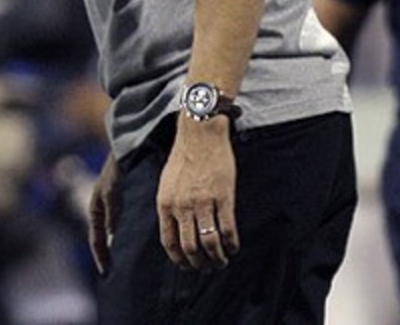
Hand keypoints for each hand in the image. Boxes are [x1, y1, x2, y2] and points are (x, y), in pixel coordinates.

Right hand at [88, 152, 120, 273]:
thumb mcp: (111, 193)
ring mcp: (114, 208)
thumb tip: (113, 237)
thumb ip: (111, 213)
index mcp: (95, 209)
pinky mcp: (125, 204)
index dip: (101, 256)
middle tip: (119, 274)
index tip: (107, 272)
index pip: (96, 239)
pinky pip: (126, 225)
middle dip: (111, 255)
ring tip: (132, 263)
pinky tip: (143, 243)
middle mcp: (104, 210)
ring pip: (117, 233)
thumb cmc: (115, 170)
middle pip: (106, 239)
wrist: (126, 151)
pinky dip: (131, 236)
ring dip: (122, 247)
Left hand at [156, 116, 238, 270]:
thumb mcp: (166, 183)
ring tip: (222, 262)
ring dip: (217, 258)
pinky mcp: (223, 197)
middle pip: (190, 247)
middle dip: (199, 263)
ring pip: (210, 243)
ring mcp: (203, 203)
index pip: (169, 241)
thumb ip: (169, 206)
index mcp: (165, 203)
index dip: (179, 259)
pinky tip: (234, 247)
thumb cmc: (183, 157)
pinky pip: (228, 230)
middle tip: (207, 267)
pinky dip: (232, 245)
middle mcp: (182, 206)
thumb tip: (173, 231)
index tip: (187, 266)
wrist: (200, 133)